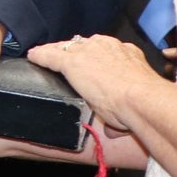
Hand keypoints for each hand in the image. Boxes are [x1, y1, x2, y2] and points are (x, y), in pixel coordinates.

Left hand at [28, 34, 163, 132]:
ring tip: (46, 56)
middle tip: (68, 62)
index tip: (90, 64)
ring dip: (57, 52)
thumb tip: (113, 132)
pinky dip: (40, 56)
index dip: (95, 57)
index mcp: (125, 52)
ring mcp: (87, 52)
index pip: (104, 49)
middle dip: (76, 52)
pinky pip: (50, 55)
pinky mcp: (71, 61)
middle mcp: (106, 45)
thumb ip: (119, 117)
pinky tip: (33, 57)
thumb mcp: (133, 103)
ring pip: (66, 47)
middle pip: (84, 44)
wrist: (141, 99)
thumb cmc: (143, 103)